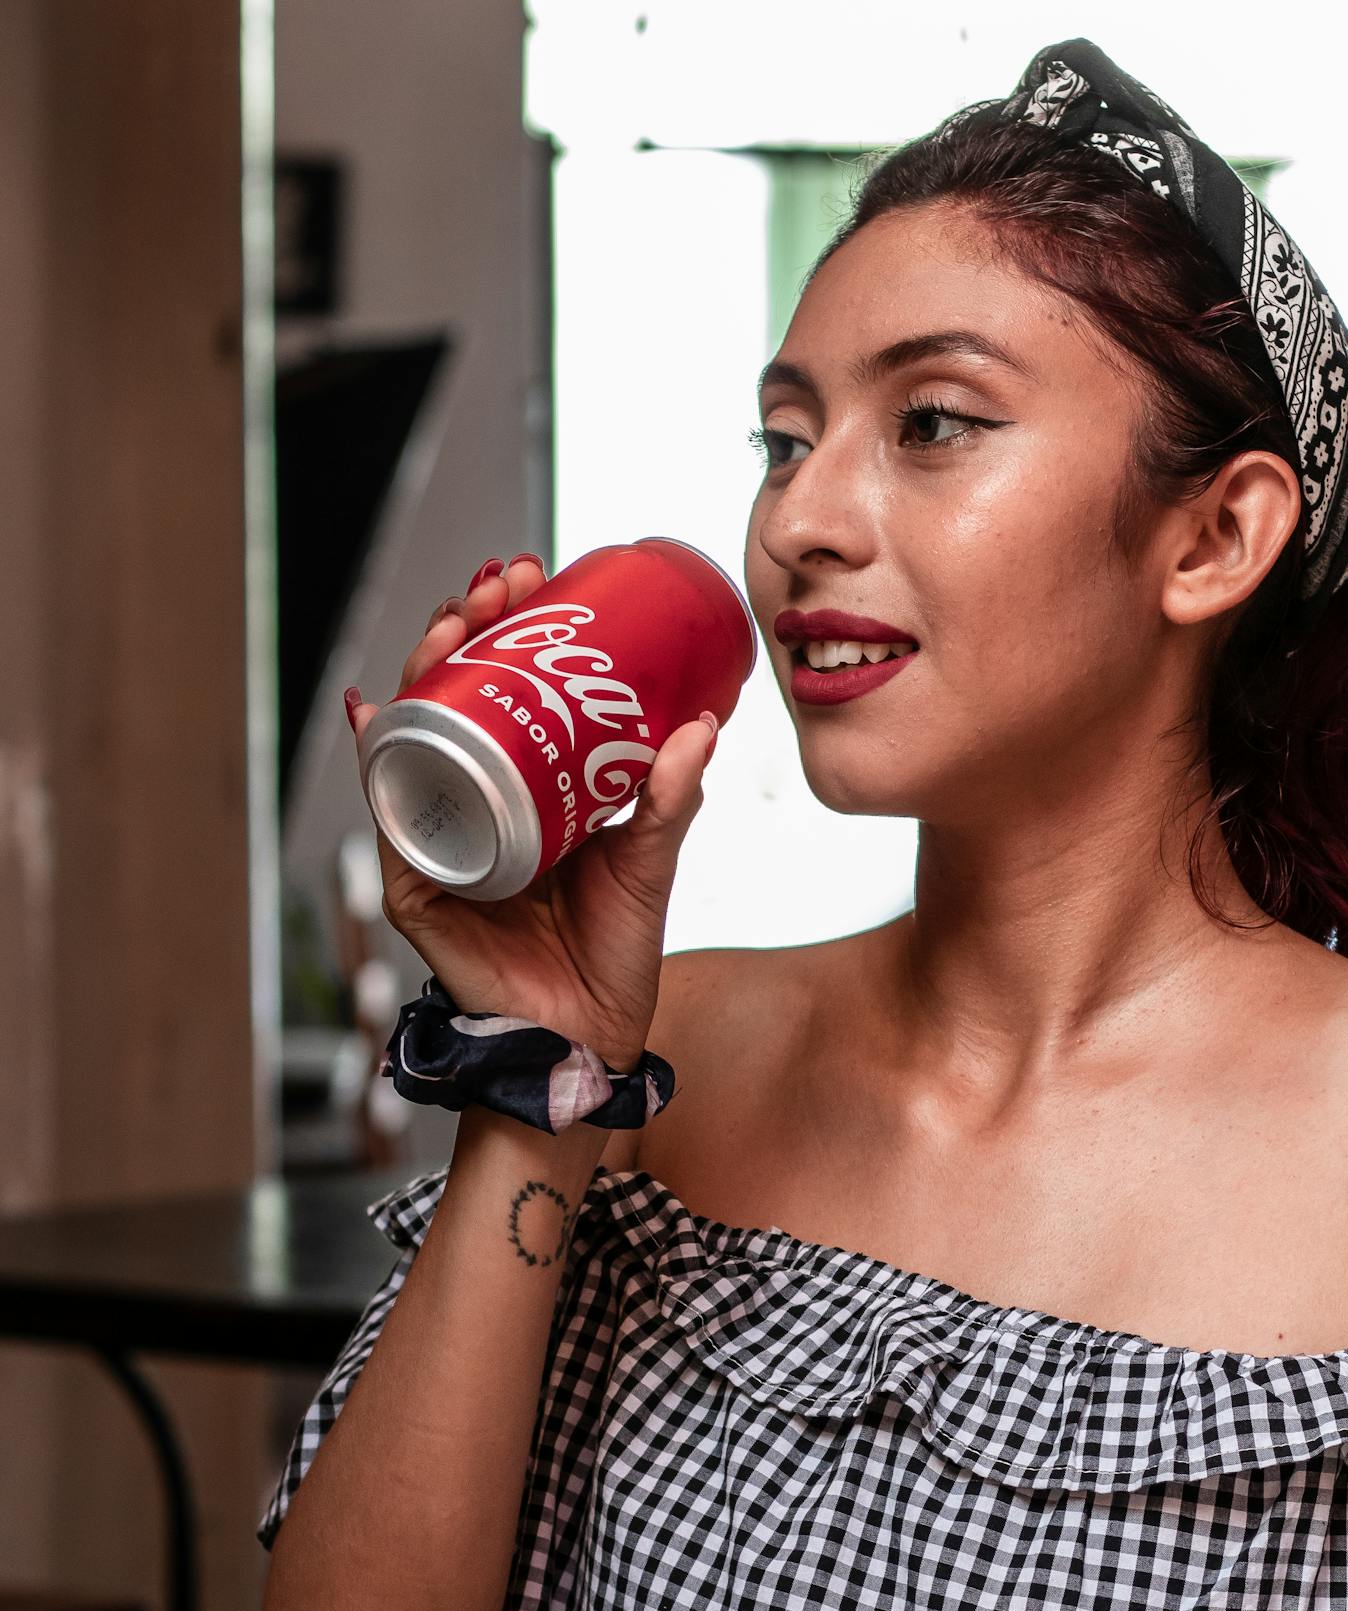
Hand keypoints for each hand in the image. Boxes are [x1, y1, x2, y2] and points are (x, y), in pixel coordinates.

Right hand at [347, 552, 713, 1071]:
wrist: (590, 1033)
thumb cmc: (614, 949)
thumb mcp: (647, 856)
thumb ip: (669, 795)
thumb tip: (703, 723)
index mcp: (523, 789)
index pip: (505, 688)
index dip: (510, 628)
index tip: (538, 575)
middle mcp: (473, 805)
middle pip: (454, 698)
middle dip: (467, 628)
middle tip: (501, 582)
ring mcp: (440, 841)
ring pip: (417, 739)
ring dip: (425, 671)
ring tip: (452, 622)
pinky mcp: (418, 888)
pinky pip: (394, 819)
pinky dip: (383, 763)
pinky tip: (379, 714)